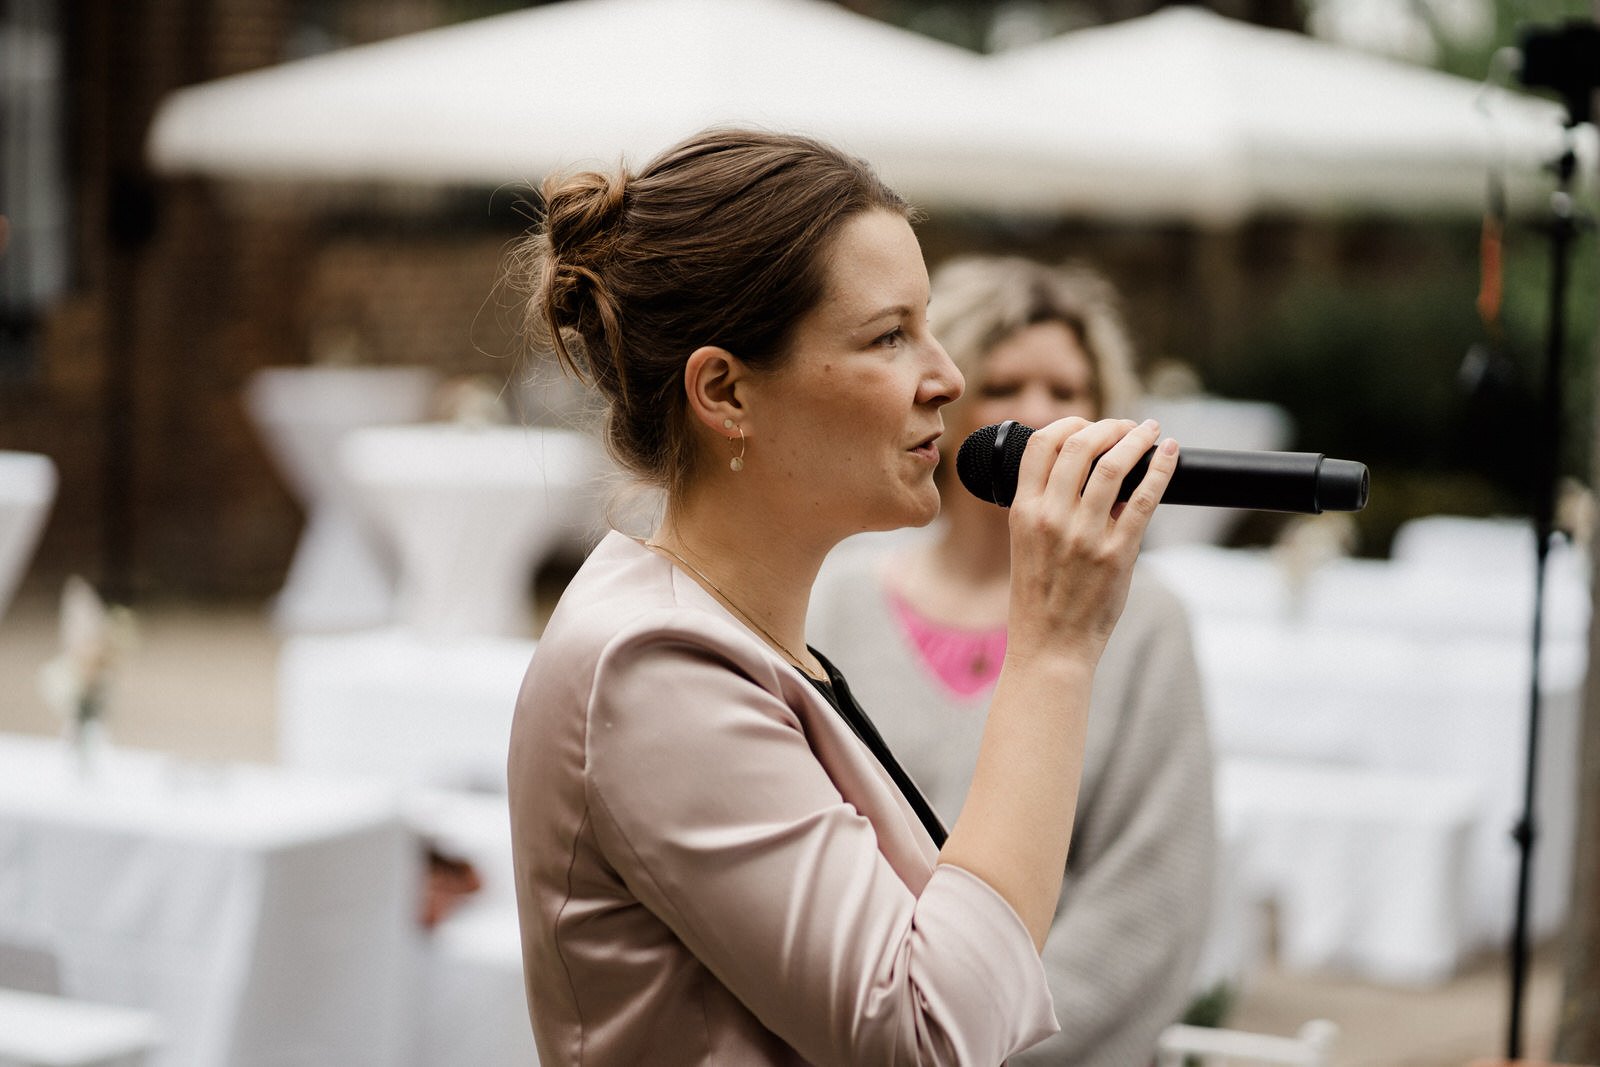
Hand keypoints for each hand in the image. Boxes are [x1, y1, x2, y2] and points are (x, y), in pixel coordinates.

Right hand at [1004, 417, 1176, 666]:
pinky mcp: (1117, 553)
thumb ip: (1046, 507)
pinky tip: (1170, 454)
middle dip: (1109, 425)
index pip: (1041, 444)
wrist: (1050, 645)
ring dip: (1137, 439)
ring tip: (1150, 431)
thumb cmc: (1040, 597)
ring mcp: (1084, 535)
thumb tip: (1089, 471)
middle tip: (1128, 425)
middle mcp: (1051, 518)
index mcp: (1023, 511)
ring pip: (1114, 465)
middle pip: (1080, 445)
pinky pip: (1144, 499)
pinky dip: (1161, 469)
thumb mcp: (1026, 543)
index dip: (1069, 423)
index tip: (1090, 424)